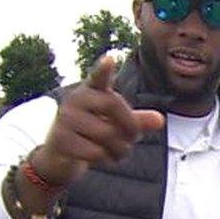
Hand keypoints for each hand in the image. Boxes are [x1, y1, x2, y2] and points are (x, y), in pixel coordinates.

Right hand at [33, 55, 165, 186]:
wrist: (60, 154)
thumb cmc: (94, 132)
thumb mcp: (117, 124)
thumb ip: (138, 120)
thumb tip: (160, 120)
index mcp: (92, 91)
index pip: (98, 77)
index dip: (104, 70)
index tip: (109, 59)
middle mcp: (76, 100)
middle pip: (112, 105)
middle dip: (130, 125)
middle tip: (134, 137)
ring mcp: (66, 119)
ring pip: (106, 133)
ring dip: (121, 148)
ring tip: (120, 152)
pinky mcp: (61, 140)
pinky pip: (94, 152)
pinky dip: (106, 159)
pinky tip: (104, 158)